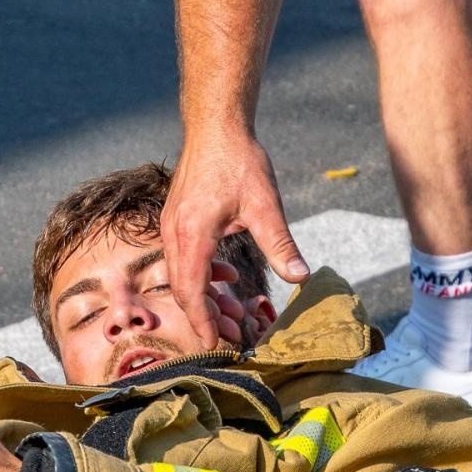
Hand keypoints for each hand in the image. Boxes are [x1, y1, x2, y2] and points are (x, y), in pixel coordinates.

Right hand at [165, 130, 307, 346]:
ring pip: (181, 276)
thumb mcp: (266, 205)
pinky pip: (183, 259)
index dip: (202, 323)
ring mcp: (171, 227)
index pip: (191, 292)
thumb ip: (281, 245)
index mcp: (193, 235)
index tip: (216, 346)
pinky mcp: (176, 220)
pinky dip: (202, 276)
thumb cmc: (239, 161)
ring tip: (232, 313)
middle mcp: (174, 234)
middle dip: (205, 317)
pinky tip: (224, 277)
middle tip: (231, 335)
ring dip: (205, 298)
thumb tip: (300, 277)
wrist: (215, 126)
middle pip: (183, 290)